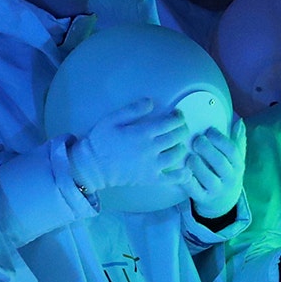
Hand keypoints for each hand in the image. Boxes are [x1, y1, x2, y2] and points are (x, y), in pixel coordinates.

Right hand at [69, 98, 190, 192]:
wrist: (93, 166)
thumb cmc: (100, 141)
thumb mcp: (112, 119)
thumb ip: (132, 110)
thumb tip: (151, 102)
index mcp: (142, 133)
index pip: (169, 123)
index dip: (178, 117)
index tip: (178, 114)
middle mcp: (151, 149)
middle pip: (176, 137)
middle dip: (183, 129)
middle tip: (182, 126)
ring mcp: (152, 165)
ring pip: (177, 155)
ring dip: (182, 146)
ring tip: (179, 143)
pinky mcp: (151, 179)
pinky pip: (171, 178)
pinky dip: (182, 175)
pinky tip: (187, 170)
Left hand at [184, 124, 244, 220]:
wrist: (223, 203)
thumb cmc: (226, 173)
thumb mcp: (236, 159)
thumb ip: (237, 141)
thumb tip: (240, 122)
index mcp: (238, 166)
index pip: (231, 150)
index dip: (219, 138)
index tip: (209, 131)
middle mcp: (230, 179)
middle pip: (219, 162)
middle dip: (206, 148)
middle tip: (196, 140)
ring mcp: (217, 190)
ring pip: (206, 176)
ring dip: (196, 163)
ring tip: (189, 155)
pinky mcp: (203, 198)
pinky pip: (193, 189)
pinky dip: (186, 178)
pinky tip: (181, 169)